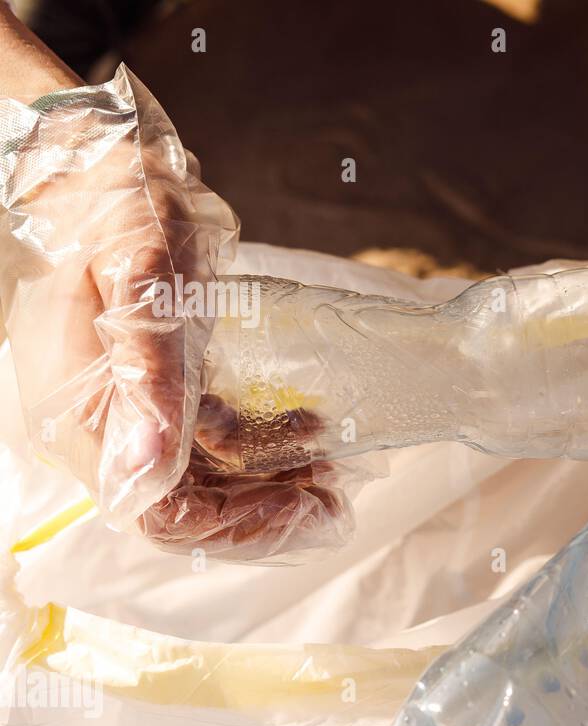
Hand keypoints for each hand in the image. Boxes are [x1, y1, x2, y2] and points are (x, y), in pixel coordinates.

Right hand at [1, 65, 355, 559]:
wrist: (96, 166)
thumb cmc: (116, 207)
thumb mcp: (139, 274)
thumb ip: (145, 370)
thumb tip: (151, 464)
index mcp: (78, 410)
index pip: (152, 507)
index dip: (227, 522)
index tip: (298, 505)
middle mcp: (95, 426)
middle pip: (181, 507)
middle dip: (258, 511)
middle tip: (332, 497)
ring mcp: (122, 412)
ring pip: (198, 481)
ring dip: (264, 483)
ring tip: (330, 471)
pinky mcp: (148, 395)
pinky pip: (202, 443)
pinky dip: (254, 446)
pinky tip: (304, 430)